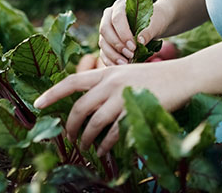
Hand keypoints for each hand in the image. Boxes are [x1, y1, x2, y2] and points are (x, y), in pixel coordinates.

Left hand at [34, 59, 192, 155]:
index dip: (53, 93)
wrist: (184, 76)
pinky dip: (105, 145)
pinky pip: (113, 133)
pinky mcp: (135, 111)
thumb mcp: (129, 72)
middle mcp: (112, 82)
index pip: (73, 80)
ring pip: (95, 123)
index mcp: (108, 71)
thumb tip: (90, 103)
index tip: (37, 104)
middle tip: (70, 138)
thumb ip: (110, 84)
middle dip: (71, 127)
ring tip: (86, 148)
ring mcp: (123, 97)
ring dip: (87, 140)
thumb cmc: (157, 76)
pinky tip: (104, 151)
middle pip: (80, 108)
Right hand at [98, 0, 169, 65]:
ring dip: (113, 54)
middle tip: (130, 55)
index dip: (123, 33)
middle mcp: (109, 16)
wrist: (155, 24)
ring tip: (126, 63)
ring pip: (103, 42)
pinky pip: (103, 52)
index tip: (133, 46)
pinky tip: (119, 66)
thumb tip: (140, 41)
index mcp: (120, 6)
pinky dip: (110, 60)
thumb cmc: (156, 20)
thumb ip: (148, 31)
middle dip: (117, 45)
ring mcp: (106, 29)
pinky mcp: (106, 42)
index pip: (116, 18)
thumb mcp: (156, 23)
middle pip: (105, 30)